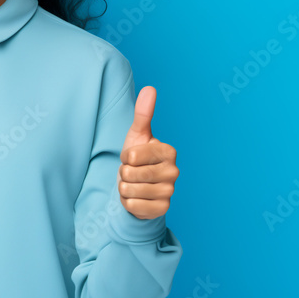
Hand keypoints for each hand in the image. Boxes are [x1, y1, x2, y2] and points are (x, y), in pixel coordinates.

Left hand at [117, 86, 178, 219]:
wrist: (139, 186)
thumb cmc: (138, 158)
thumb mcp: (138, 135)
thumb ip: (143, 113)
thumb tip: (150, 88)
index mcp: (169, 151)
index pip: (131, 155)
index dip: (125, 157)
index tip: (133, 158)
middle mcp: (174, 172)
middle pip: (130, 173)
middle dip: (124, 173)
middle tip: (132, 172)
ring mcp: (170, 192)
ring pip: (129, 190)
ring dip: (125, 188)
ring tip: (134, 184)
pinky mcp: (163, 209)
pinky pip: (132, 206)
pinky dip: (128, 202)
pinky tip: (136, 198)